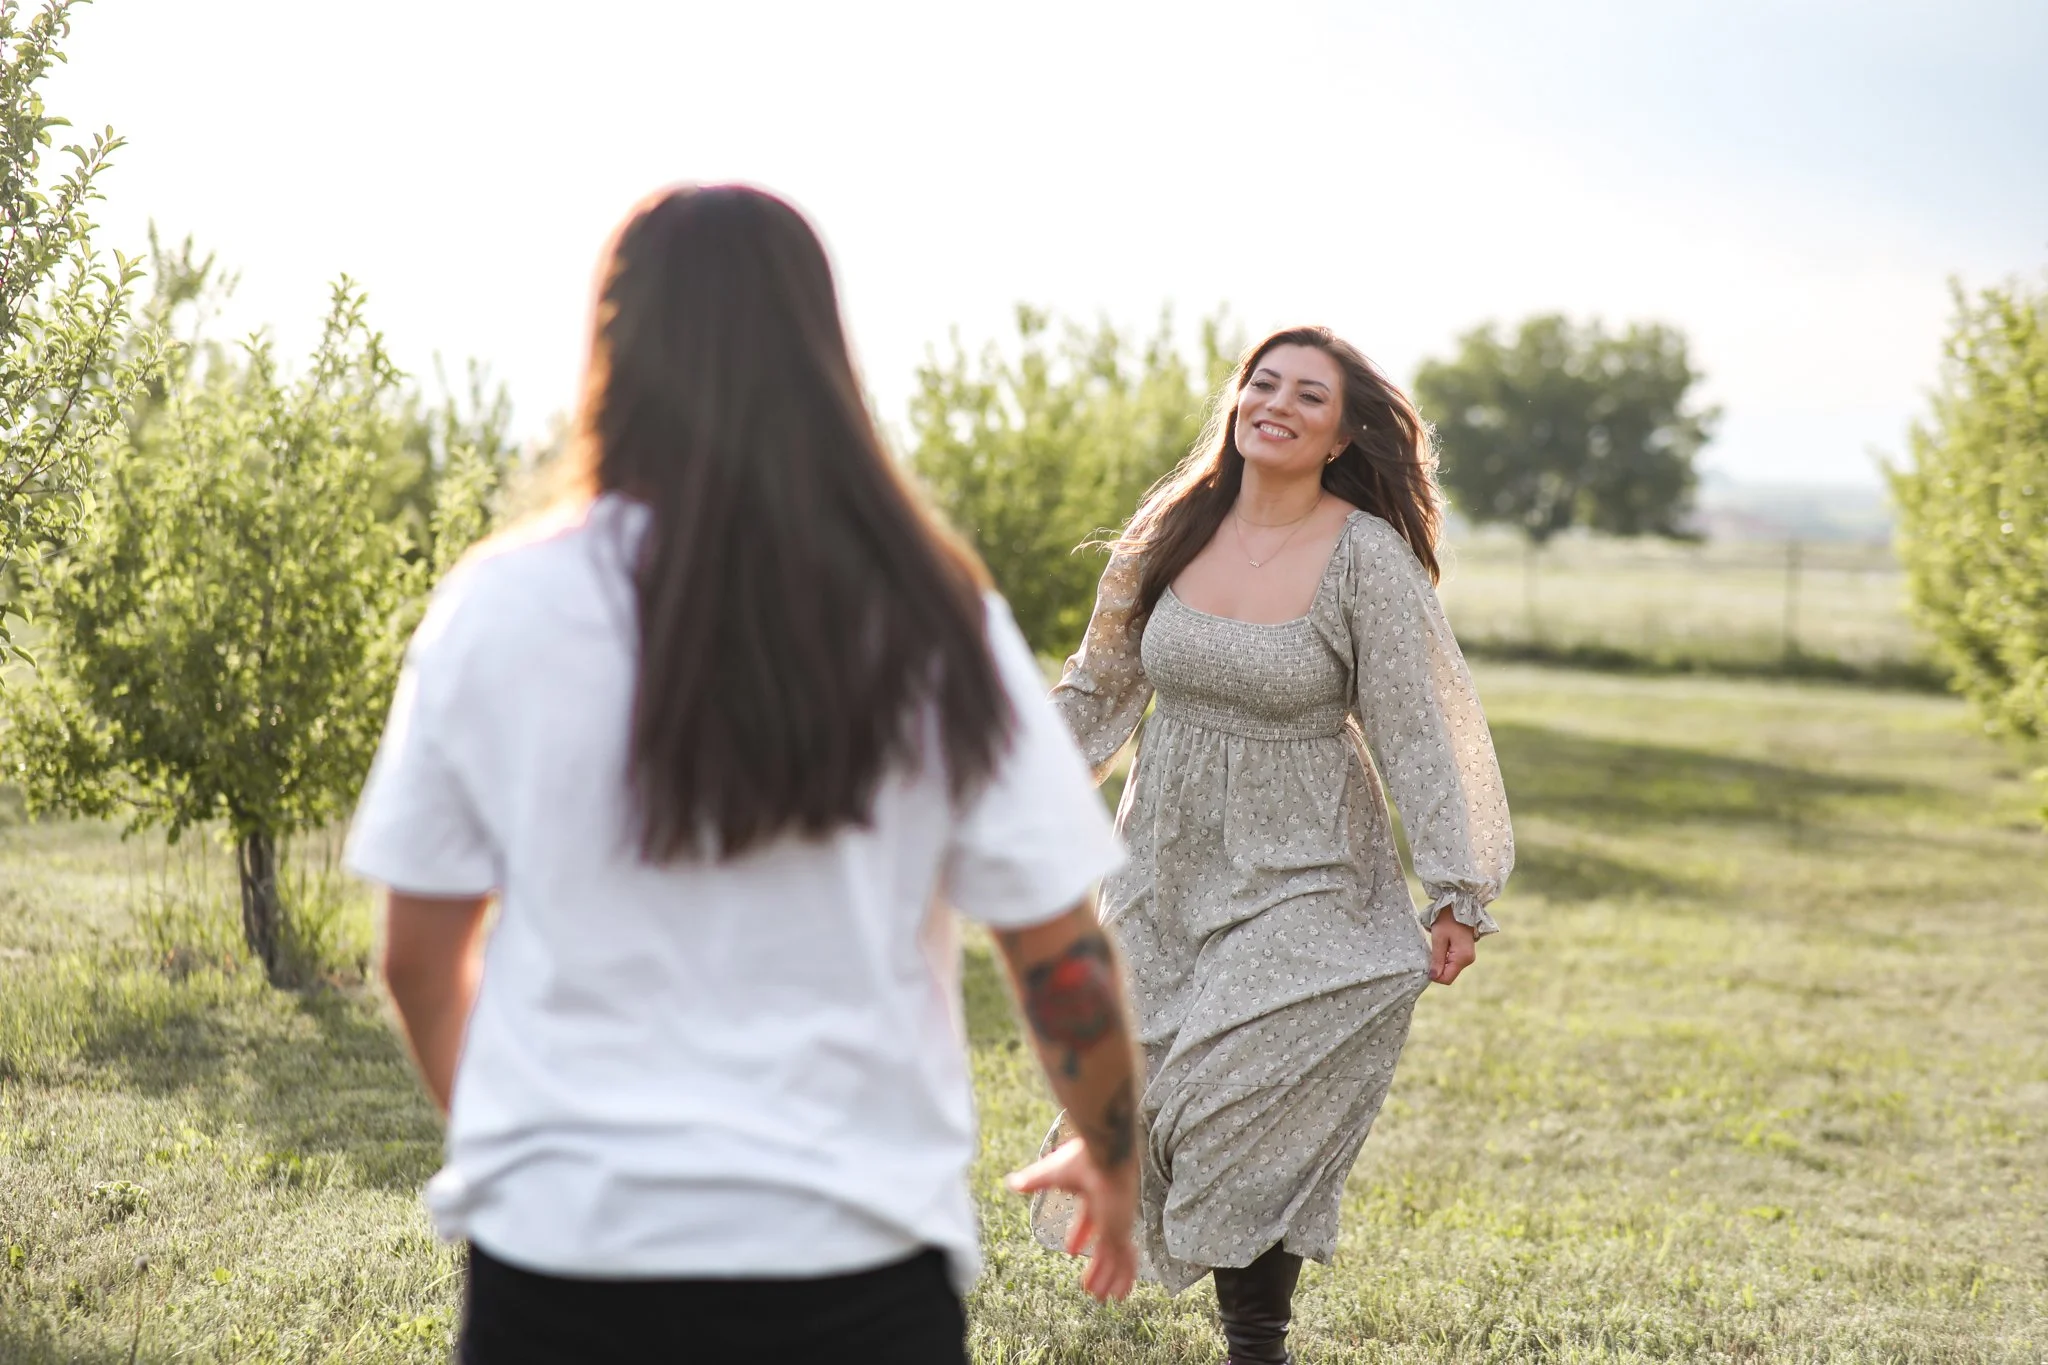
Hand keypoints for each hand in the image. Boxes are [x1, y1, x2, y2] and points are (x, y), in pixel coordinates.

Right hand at [1005, 1137, 1138, 1301]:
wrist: (1106, 1156)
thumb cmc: (1080, 1159)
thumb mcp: (1051, 1173)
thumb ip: (1033, 1181)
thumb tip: (1011, 1183)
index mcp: (1094, 1195)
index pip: (1088, 1220)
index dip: (1080, 1236)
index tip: (1072, 1251)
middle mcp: (1108, 1211)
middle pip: (1104, 1244)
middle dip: (1098, 1264)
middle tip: (1089, 1282)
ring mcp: (1116, 1222)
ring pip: (1113, 1258)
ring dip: (1106, 1278)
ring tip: (1102, 1299)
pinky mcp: (1121, 1230)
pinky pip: (1123, 1260)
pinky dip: (1121, 1278)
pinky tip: (1119, 1296)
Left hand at [1429, 914, 1476, 984]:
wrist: (1459, 907)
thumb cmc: (1447, 920)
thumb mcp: (1438, 939)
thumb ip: (1437, 959)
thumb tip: (1433, 977)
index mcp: (1462, 958)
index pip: (1447, 978)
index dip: (1435, 976)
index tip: (1426, 964)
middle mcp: (1468, 960)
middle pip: (1449, 975)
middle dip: (1438, 969)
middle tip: (1430, 954)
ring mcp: (1468, 957)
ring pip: (1451, 969)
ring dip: (1441, 963)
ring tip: (1437, 947)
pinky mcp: (1466, 953)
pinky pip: (1454, 963)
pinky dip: (1445, 959)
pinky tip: (1442, 948)